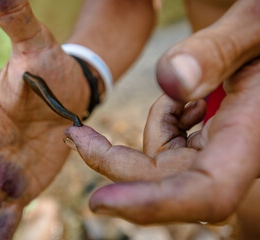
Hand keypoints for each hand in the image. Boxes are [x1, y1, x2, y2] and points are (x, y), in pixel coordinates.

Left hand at [65, 0, 259, 223]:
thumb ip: (217, 52)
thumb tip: (173, 82)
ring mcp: (220, 155)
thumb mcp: (253, 28)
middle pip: (164, 181)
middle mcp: (235, 157)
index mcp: (251, 137)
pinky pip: (169, 148)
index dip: (155, 204)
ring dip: (156, 124)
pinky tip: (186, 101)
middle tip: (76, 135)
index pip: (206, 193)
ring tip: (183, 93)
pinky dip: (165, 122)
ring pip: (162, 164)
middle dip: (115, 161)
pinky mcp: (209, 146)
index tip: (99, 202)